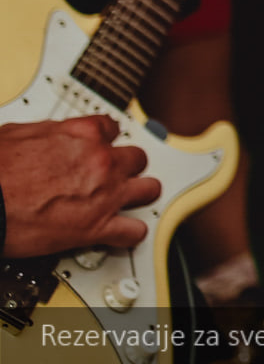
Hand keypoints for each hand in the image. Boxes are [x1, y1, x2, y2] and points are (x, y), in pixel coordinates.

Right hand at [0, 117, 162, 257]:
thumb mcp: (17, 135)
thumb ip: (45, 135)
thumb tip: (47, 137)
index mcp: (81, 135)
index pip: (111, 128)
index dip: (107, 140)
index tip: (104, 146)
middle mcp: (100, 161)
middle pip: (136, 158)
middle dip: (127, 166)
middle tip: (117, 174)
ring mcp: (104, 193)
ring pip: (147, 189)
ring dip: (140, 194)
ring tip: (133, 200)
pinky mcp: (97, 227)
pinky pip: (133, 231)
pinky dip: (130, 234)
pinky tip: (124, 235)